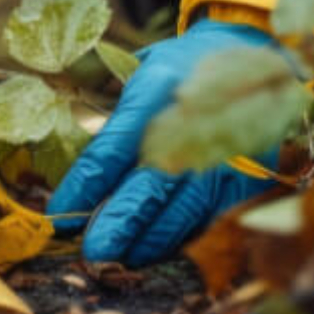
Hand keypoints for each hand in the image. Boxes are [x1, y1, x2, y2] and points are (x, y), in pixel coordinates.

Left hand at [46, 20, 279, 265]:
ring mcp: (227, 153)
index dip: (85, 184)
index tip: (59, 213)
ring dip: (147, 241)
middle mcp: (196, 122)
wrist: (254, 54)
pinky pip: (210, 219)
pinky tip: (155, 255)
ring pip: (182, 212)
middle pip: (151, 185)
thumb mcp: (141, 75)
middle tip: (92, 251)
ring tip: (117, 259)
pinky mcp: (250, 178)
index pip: (114, 147)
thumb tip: (77, 176)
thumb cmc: (179, 71)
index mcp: (158, 88)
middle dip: (118, 223)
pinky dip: (180, 240)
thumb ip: (114, 119)